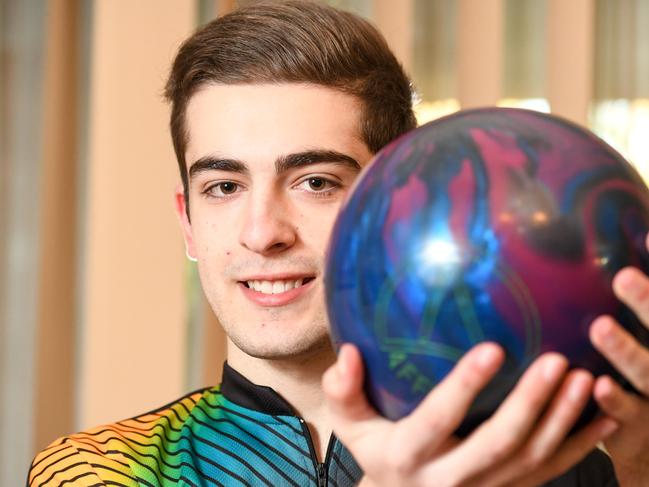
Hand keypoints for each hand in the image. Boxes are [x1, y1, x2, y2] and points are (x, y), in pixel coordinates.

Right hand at [323, 343, 617, 486]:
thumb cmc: (377, 452)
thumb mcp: (350, 426)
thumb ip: (343, 390)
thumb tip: (347, 353)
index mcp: (409, 455)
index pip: (439, 419)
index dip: (465, 387)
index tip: (493, 347)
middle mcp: (451, 479)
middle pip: (498, 444)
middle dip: (530, 404)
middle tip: (557, 360)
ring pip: (531, 459)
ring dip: (561, 420)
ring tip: (583, 376)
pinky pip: (551, 472)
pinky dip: (581, 445)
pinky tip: (605, 413)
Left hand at [590, 242, 648, 484]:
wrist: (645, 440)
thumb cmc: (635, 374)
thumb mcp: (637, 336)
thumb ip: (628, 306)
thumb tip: (620, 240)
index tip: (644, 242)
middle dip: (647, 305)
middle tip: (623, 276)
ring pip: (648, 374)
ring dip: (627, 351)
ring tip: (600, 327)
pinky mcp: (637, 428)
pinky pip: (627, 415)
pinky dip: (614, 401)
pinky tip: (596, 385)